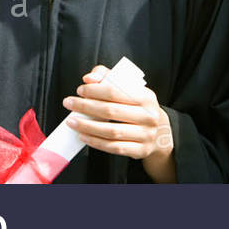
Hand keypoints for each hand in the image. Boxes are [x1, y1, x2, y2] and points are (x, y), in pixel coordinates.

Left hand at [62, 65, 175, 182]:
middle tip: (68, 103)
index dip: (94, 90)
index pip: (115, 91)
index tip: (80, 90)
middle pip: (110, 111)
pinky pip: (114, 147)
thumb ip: (107, 77)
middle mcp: (148, 116)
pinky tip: (83, 136)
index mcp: (146, 97)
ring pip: (111, 131)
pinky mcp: (140, 150)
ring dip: (87, 126)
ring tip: (72, 122)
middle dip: (85, 107)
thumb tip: (88, 78)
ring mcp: (146, 135)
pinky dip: (96, 142)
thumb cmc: (137, 106)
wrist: (160, 132)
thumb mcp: (129, 88)